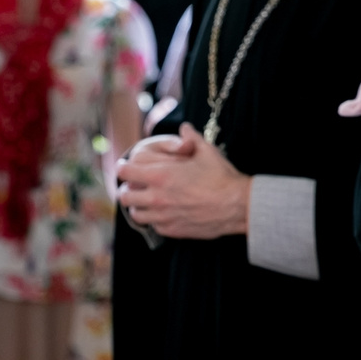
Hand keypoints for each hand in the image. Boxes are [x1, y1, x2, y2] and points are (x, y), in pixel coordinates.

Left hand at [115, 124, 248, 239]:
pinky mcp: (172, 230)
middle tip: (134, 185)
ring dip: (138, 205)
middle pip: (124, 196)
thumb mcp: (206, 151)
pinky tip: (163, 212)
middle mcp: (157, 197)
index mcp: (161, 175)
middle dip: (126, 189)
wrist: (237, 206)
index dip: (123, 167)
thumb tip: (184, 128)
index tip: (126, 167)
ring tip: (146, 200)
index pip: (125, 172)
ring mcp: (163, 216)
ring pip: (136, 214)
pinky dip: (154, 219)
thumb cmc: (222, 177)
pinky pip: (153, 225)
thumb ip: (191, 138)